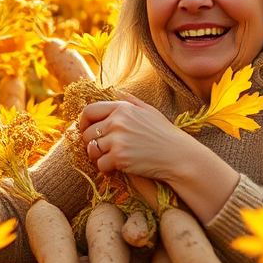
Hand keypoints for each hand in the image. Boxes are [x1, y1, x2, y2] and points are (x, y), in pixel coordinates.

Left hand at [77, 91, 197, 182]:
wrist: (179, 156)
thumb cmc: (165, 135)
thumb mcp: (150, 111)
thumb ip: (131, 102)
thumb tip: (116, 92)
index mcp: (122, 108)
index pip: (89, 111)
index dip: (82, 122)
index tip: (85, 131)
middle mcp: (117, 122)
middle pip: (87, 133)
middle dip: (91, 144)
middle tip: (101, 151)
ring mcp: (118, 139)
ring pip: (92, 150)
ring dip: (98, 157)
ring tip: (109, 160)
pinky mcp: (120, 157)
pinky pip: (101, 165)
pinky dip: (106, 169)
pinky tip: (117, 169)